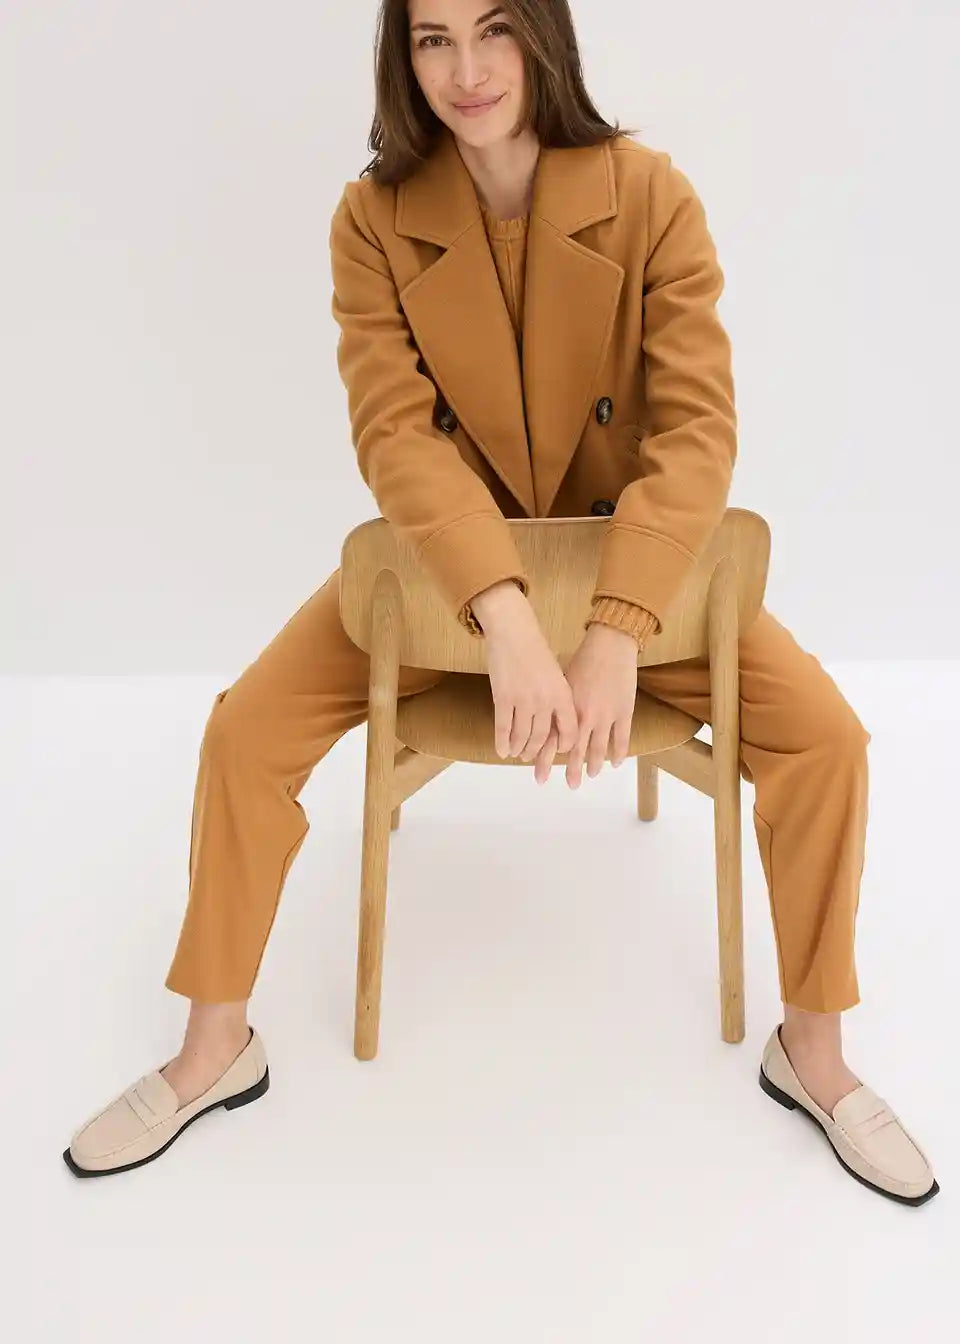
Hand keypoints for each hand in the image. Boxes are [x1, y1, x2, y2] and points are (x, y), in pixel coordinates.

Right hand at [478, 590, 579, 770]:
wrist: (513, 631)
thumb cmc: (535, 651)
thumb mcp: (555, 675)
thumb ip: (557, 699)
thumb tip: (556, 724)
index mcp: (562, 694)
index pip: (569, 731)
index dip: (565, 746)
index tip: (559, 751)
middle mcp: (545, 700)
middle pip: (542, 738)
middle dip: (535, 751)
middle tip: (530, 756)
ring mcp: (523, 700)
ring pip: (521, 736)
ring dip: (518, 748)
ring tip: (516, 753)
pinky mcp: (503, 698)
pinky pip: (503, 729)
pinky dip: (502, 743)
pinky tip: (501, 751)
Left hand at [534, 623, 639, 788]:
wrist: (611, 644)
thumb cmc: (584, 659)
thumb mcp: (563, 682)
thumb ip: (557, 705)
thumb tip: (546, 723)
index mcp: (566, 708)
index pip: (552, 741)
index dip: (545, 759)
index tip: (539, 775)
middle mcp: (584, 716)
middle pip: (575, 751)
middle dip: (570, 770)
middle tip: (569, 786)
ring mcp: (606, 716)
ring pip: (598, 749)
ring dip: (594, 765)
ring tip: (591, 776)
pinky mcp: (624, 712)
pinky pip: (621, 739)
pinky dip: (618, 753)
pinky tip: (615, 764)